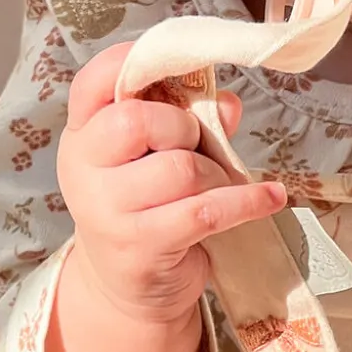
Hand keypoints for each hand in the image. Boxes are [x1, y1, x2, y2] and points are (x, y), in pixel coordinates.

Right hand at [57, 41, 286, 325]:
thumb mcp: (154, 160)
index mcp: (82, 135)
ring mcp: (107, 210)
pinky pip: (205, 210)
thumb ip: (189, 121)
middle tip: (195, 146)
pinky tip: (269, 197)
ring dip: (214, 174)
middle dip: (184, 127)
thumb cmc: (146, 209)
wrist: (127, 288)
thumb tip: (228, 103)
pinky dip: (246, 201)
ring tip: (217, 186)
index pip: (95, 83)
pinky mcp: (140, 245)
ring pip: (180, 168)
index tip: (174, 67)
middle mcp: (84, 168)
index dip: (132, 63)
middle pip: (138, 120)